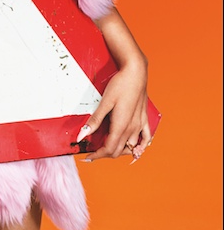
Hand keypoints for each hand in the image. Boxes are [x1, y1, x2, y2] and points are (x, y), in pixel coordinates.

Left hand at [77, 8, 150, 162]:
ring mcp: (140, 125)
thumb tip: (82, 135)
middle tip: (93, 151)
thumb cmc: (120, 85)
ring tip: (108, 148)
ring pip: (130, 147)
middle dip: (105, 154)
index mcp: (121, 126)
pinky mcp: (144, 119)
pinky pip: (146, 139)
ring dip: (120, 150)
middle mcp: (132, 129)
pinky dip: (140, 147)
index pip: (109, 150)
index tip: (87, 156)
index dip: (97, 155)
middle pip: (119, 151)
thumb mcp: (105, 102)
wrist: (136, 72)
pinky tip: (136, 149)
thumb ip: (94, 120)